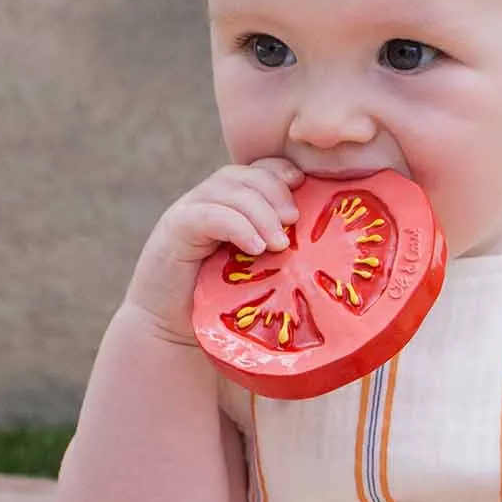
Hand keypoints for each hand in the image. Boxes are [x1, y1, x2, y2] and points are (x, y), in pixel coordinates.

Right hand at [123, 158, 302, 343]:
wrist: (172, 332)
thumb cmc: (221, 307)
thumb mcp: (259, 274)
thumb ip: (281, 253)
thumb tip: (329, 250)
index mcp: (230, 205)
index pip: (258, 170)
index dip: (282, 171)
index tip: (305, 186)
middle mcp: (208, 201)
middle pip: (245, 174)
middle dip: (275, 190)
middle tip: (294, 221)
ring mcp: (188, 212)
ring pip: (228, 190)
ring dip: (261, 213)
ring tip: (280, 244)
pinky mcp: (174, 230)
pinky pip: (208, 215)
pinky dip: (236, 226)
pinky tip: (256, 248)